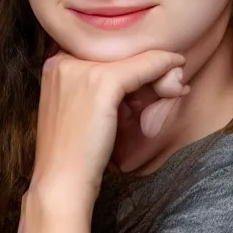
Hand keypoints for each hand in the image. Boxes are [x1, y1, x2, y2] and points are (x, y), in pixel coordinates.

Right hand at [29, 48, 188, 208]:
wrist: (61, 180)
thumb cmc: (72, 150)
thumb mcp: (77, 108)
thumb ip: (94, 86)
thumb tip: (135, 75)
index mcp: (54, 65)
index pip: (99, 52)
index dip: (126, 62)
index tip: (148, 76)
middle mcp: (63, 60)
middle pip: (115, 52)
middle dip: (144, 65)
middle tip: (169, 81)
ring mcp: (81, 69)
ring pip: (130, 57)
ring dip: (157, 68)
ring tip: (173, 85)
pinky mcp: (102, 82)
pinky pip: (142, 67)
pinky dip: (162, 66)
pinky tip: (177, 66)